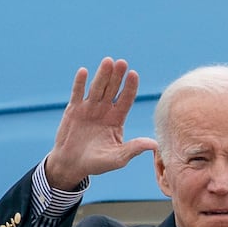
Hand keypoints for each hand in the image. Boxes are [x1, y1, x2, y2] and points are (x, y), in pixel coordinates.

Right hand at [45, 57, 158, 189]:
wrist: (72, 165)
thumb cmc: (97, 163)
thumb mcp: (118, 158)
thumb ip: (134, 149)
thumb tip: (155, 145)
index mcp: (117, 119)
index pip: (126, 99)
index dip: (130, 87)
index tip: (134, 75)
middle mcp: (104, 110)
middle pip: (113, 89)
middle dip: (117, 76)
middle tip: (122, 63)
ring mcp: (89, 108)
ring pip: (97, 88)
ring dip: (102, 75)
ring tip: (108, 61)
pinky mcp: (74, 109)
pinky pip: (77, 93)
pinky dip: (79, 83)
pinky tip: (83, 71)